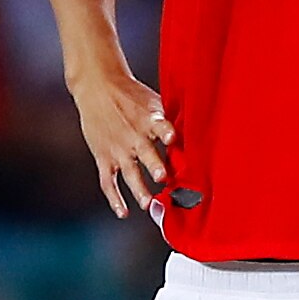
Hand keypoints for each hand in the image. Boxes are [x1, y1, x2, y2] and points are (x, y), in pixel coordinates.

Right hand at [70, 62, 170, 217]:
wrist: (97, 87)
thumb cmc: (131, 95)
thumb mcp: (153, 101)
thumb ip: (171, 120)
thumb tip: (201, 130)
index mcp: (149, 120)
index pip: (161, 127)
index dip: (167, 133)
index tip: (174, 139)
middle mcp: (134, 136)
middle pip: (146, 153)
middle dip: (155, 166)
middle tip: (163, 178)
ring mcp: (118, 149)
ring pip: (129, 172)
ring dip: (138, 189)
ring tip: (148, 204)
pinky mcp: (104, 157)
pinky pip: (108, 181)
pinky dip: (115, 199)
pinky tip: (123, 213)